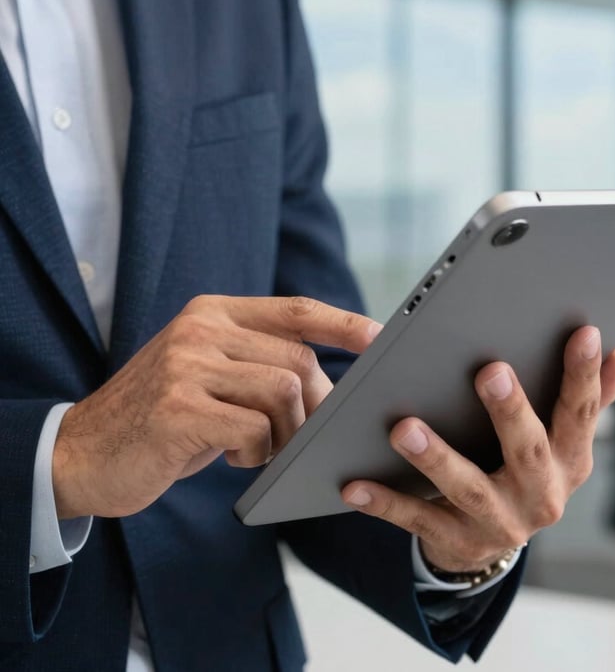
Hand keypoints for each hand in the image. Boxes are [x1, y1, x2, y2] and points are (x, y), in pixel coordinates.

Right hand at [53, 295, 380, 519]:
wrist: (81, 452)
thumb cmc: (160, 418)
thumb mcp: (205, 373)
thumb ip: (254, 362)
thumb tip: (326, 385)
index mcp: (212, 312)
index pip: (295, 309)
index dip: (343, 323)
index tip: (380, 338)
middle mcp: (201, 328)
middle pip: (297, 360)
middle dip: (315, 406)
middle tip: (303, 437)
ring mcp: (187, 365)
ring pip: (284, 392)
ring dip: (286, 434)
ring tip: (258, 448)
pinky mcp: (178, 408)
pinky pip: (254, 429)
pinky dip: (256, 453)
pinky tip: (231, 457)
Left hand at [341, 326, 614, 572]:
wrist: (493, 541)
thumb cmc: (527, 467)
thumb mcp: (563, 439)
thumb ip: (591, 398)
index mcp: (570, 461)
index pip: (581, 413)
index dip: (584, 374)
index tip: (584, 331)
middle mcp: (540, 495)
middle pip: (527, 449)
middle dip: (510, 411)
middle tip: (490, 371)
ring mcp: (498, 521)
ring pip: (466, 487)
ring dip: (436, 457)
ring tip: (403, 427)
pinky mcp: (455, 540)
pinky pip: (416, 518)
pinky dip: (384, 502)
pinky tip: (354, 483)